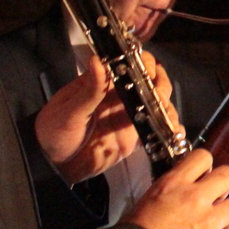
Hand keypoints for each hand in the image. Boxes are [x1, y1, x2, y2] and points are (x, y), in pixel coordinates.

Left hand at [35, 52, 177, 183]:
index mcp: (104, 84)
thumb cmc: (54, 133)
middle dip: (161, 86)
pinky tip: (174, 133)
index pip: (131, 64)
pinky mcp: (135, 137)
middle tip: (158, 97)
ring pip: (159, 105)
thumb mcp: (69, 111)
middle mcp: (121, 97)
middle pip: (152, 82)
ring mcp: (130, 117)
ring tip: (167, 117)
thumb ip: (88, 89)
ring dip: (168, 108)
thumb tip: (97, 60)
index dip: (144, 64)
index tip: (148, 73)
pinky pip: (158, 130)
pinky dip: (170, 130)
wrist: (54, 167)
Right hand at [122, 149, 228, 228]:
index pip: (202, 158)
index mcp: (173, 185)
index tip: (204, 174)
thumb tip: (176, 195)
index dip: (206, 166)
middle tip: (214, 197)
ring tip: (223, 222)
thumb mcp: (144, 203)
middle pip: (227, 176)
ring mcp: (208, 224)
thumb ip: (166, 195)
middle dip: (224, 185)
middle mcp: (194, 199)